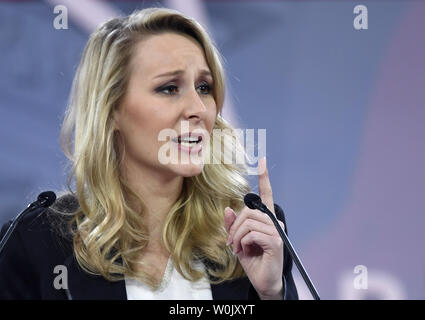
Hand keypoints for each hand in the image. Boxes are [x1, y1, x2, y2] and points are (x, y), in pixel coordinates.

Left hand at [224, 157, 284, 299]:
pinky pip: (252, 234)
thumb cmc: (253, 260)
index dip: (264, 178)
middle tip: (231, 242)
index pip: (266, 195)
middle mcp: (273, 222)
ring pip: (248, 222)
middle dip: (235, 226)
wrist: (263, 281)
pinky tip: (245, 251)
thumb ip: (233, 225)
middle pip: (248, 211)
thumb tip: (228, 209)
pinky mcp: (275, 242)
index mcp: (265, 220)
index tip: (263, 161)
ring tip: (237, 248)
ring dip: (237, 236)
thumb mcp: (238, 241)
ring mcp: (276, 232)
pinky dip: (243, 243)